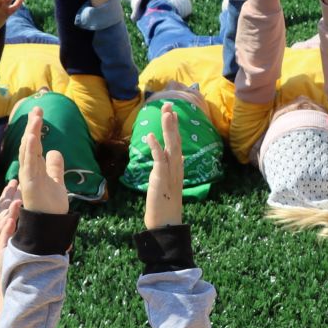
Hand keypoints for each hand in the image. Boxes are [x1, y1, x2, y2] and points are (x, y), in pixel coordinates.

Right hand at [15, 107, 70, 215]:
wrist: (50, 225)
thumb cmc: (51, 206)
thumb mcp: (57, 181)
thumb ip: (55, 167)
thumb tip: (55, 151)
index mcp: (36, 169)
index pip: (34, 145)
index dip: (36, 129)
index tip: (38, 113)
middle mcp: (30, 171)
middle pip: (29, 144)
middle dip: (32, 126)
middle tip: (37, 109)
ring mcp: (29, 176)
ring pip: (28, 151)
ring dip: (31, 134)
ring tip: (35, 118)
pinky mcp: (30, 183)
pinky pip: (29, 164)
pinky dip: (29, 150)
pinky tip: (32, 137)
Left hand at [143, 103, 184, 230]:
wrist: (165, 224)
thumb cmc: (165, 205)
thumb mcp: (167, 182)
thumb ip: (171, 168)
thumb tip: (178, 157)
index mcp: (177, 167)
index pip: (177, 142)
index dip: (174, 127)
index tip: (171, 112)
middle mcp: (176, 167)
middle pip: (175, 140)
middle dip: (171, 122)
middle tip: (168, 104)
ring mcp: (170, 173)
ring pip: (170, 146)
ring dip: (167, 129)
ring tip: (165, 112)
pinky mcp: (161, 178)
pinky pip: (159, 160)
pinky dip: (155, 147)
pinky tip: (150, 136)